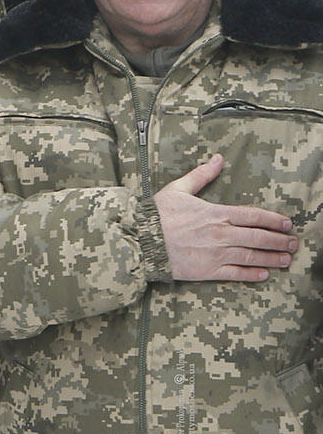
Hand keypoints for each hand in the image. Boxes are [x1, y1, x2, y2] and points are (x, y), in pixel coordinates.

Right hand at [155, 154, 297, 281]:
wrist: (139, 241)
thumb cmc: (156, 215)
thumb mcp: (177, 189)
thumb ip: (201, 175)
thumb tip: (218, 158)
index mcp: (216, 213)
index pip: (254, 216)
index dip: (274, 220)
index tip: (287, 223)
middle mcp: (221, 234)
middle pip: (259, 237)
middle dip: (279, 241)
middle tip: (293, 243)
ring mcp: (215, 254)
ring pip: (252, 256)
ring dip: (272, 258)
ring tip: (285, 259)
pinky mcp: (207, 270)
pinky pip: (235, 273)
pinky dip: (252, 274)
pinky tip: (263, 275)